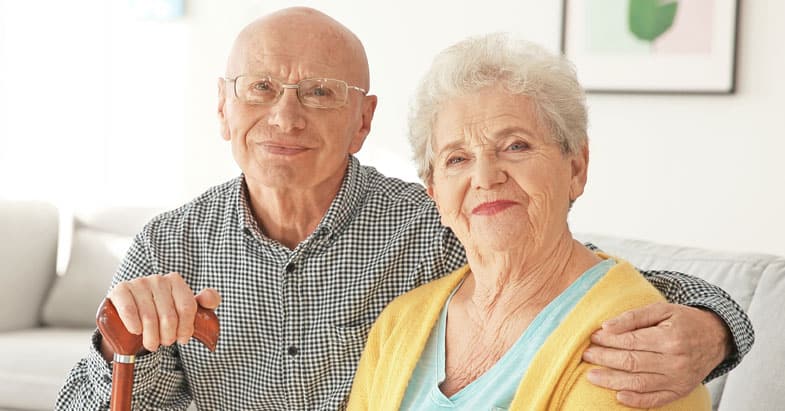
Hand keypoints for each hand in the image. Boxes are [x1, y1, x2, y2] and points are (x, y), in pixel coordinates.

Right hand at [103, 273, 220, 355]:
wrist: (132, 316)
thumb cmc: (162, 313)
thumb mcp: (186, 308)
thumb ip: (206, 301)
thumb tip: (210, 298)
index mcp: (176, 281)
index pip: (187, 307)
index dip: (186, 328)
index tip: (182, 340)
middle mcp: (158, 279)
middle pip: (169, 315)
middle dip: (168, 336)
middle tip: (164, 343)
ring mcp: (138, 283)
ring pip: (149, 317)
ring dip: (151, 337)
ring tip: (152, 344)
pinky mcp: (120, 290)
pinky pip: (129, 309)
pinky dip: (133, 324)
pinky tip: (136, 332)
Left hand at [582, 302, 731, 407]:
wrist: (716, 337)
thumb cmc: (684, 321)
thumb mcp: (662, 310)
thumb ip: (633, 317)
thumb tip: (606, 326)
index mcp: (670, 338)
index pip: (631, 342)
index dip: (609, 340)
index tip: (593, 337)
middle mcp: (675, 361)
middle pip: (632, 363)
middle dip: (605, 359)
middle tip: (586, 355)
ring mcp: (678, 379)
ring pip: (639, 384)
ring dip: (612, 382)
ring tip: (591, 376)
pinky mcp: (680, 391)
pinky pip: (656, 400)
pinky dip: (636, 401)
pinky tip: (618, 396)